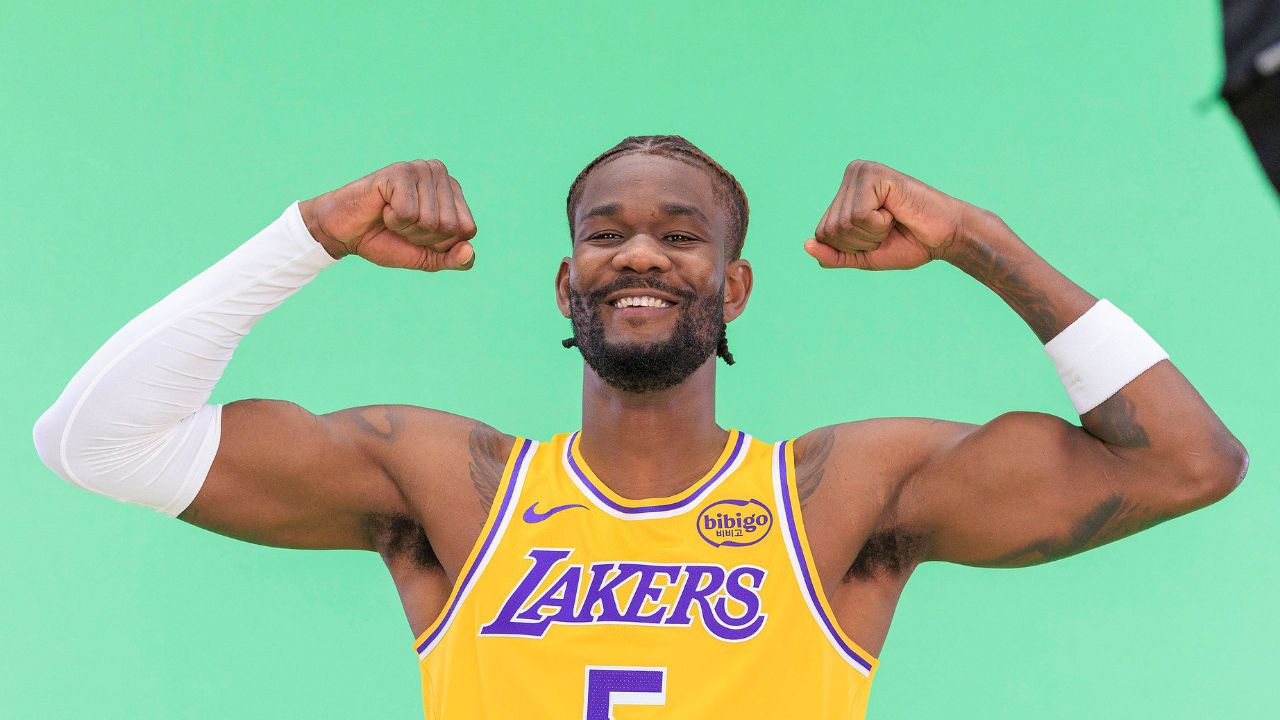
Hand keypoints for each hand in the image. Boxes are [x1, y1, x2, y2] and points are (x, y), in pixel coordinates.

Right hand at [299, 159, 476, 271]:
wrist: (345, 233)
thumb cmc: (387, 240)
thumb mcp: (427, 257)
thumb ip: (453, 259)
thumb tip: (469, 252)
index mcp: (453, 191)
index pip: (467, 230)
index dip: (441, 243)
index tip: (419, 232)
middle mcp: (440, 173)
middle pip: (450, 227)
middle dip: (423, 237)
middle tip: (401, 225)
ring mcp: (421, 168)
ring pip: (430, 221)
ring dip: (406, 229)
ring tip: (391, 216)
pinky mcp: (399, 171)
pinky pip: (408, 213)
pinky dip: (393, 220)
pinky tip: (382, 208)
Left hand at [806, 160, 968, 270]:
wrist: (947, 237)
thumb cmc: (909, 242)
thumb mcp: (863, 255)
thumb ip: (834, 254)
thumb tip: (806, 246)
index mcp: (844, 192)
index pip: (822, 234)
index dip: (851, 247)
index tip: (878, 236)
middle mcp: (849, 175)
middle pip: (829, 230)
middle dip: (860, 241)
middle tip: (888, 228)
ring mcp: (860, 171)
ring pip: (843, 224)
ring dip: (872, 234)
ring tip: (893, 219)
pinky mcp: (874, 174)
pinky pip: (859, 216)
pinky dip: (879, 224)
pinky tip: (895, 211)